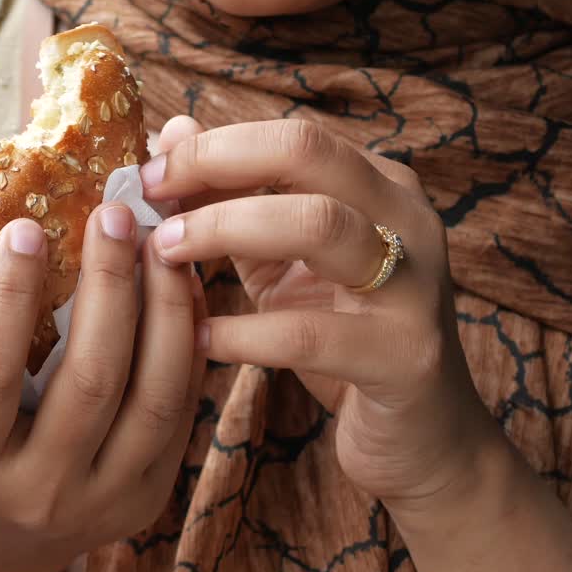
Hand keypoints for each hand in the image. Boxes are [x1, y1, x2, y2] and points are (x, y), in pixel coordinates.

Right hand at [0, 208, 206, 571]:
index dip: (7, 299)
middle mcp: (37, 493)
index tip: (25, 228)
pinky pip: (181, 410)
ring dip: (164, 309)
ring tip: (161, 242)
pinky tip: (183, 288)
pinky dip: (188, 344)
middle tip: (113, 214)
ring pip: (152, 397)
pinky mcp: (149, 497)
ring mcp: (102, 500)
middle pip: (90, 382)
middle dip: (107, 287)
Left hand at [140, 116, 497, 509]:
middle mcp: (406, 219)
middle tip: (150, 194)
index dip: (213, 145)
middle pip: (308, 153)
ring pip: (316, 225)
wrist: (422, 439)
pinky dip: (244, 333)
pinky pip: (311, 333)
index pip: (291, 137)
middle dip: (216, 164)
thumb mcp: (279, 261)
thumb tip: (173, 132)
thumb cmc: (340, 336)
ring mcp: (415, 285)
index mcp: (379, 186)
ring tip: (163, 252)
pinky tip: (200, 339)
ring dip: (224, 229)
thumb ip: (232, 199)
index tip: (148, 169)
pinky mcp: (406, 356)